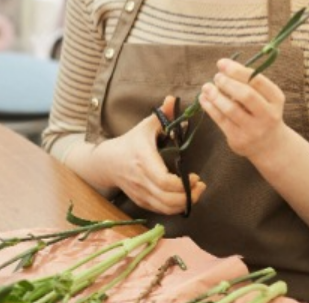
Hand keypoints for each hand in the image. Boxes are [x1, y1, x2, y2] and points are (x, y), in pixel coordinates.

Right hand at [98, 96, 205, 214]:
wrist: (107, 162)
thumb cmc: (131, 142)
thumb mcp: (146, 126)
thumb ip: (162, 115)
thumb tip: (173, 99)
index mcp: (143, 159)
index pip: (164, 180)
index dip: (183, 184)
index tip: (195, 176)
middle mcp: (141, 179)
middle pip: (168, 198)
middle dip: (189, 196)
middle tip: (201, 187)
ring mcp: (140, 192)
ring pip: (165, 208)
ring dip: (184, 204)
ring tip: (195, 193)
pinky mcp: (140, 201)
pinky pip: (160, 210)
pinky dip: (174, 208)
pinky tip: (183, 198)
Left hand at [199, 58, 286, 159]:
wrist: (270, 145)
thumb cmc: (262, 112)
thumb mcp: (265, 98)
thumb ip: (249, 83)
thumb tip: (223, 67)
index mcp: (276, 99)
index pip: (257, 81)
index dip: (237, 70)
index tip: (222, 63)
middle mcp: (268, 115)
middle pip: (246, 95)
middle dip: (227, 83)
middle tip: (217, 77)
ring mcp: (254, 129)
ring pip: (231, 109)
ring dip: (215, 95)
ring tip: (206, 86)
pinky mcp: (239, 139)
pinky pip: (221, 120)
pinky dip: (209, 107)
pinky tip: (203, 98)